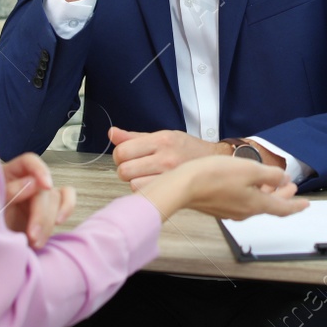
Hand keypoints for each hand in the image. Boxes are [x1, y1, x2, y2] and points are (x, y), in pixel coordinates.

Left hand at [1, 153, 76, 247]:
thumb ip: (9, 192)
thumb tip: (34, 183)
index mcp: (9, 174)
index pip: (29, 162)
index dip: (39, 170)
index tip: (46, 185)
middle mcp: (27, 182)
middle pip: (44, 189)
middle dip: (41, 215)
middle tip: (32, 235)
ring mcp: (39, 195)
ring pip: (56, 200)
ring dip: (48, 224)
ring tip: (35, 243)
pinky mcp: (50, 209)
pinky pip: (66, 200)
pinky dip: (67, 209)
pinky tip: (58, 224)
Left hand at [108, 126, 223, 182]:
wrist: (214, 162)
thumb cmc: (186, 149)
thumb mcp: (161, 136)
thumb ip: (134, 137)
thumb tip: (112, 133)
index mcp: (161, 140)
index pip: (122, 151)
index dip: (120, 155)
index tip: (127, 156)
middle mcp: (166, 157)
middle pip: (124, 170)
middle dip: (126, 170)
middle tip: (137, 167)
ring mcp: (170, 175)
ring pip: (133, 185)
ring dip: (136, 182)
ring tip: (148, 176)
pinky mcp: (174, 189)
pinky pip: (146, 194)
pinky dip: (146, 191)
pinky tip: (154, 184)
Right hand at [135, 157, 308, 220]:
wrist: (183, 185)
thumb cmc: (214, 176)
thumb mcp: (250, 169)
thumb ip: (270, 175)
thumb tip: (283, 178)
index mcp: (256, 204)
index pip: (282, 208)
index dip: (296, 205)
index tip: (305, 204)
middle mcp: (244, 211)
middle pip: (269, 206)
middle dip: (282, 197)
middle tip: (291, 189)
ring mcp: (230, 210)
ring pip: (254, 203)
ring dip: (266, 193)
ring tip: (271, 183)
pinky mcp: (218, 206)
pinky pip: (241, 201)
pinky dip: (250, 193)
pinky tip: (246, 183)